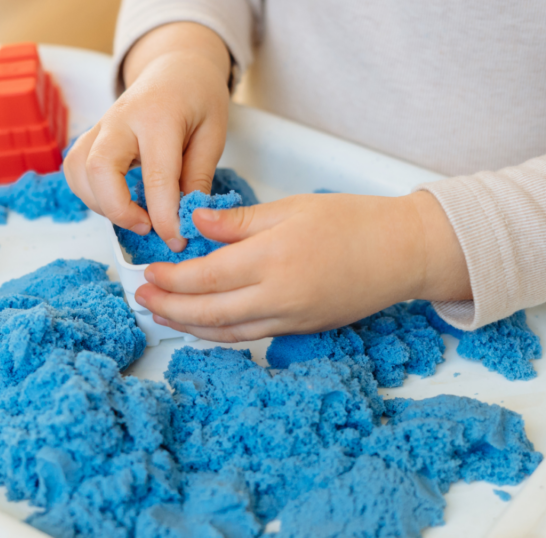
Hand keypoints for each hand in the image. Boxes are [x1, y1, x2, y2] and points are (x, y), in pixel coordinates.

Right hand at [63, 22, 230, 251]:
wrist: (175, 69)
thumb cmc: (198, 99)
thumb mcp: (213, 134)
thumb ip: (198, 176)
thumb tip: (188, 218)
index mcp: (159, 116)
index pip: (156, 175)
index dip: (165, 216)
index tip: (177, 240)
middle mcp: (121, 119)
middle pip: (99, 169)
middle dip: (119, 209)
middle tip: (148, 226)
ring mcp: (100, 126)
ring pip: (78, 171)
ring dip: (101, 204)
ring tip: (136, 215)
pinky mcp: (90, 137)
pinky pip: (74, 169)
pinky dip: (89, 194)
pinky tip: (117, 201)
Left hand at [134, 191, 471, 341]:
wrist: (402, 253)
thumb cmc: (352, 222)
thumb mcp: (290, 208)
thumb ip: (238, 220)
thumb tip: (196, 221)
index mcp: (271, 258)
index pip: (204, 276)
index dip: (171, 278)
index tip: (149, 271)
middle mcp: (277, 296)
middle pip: (207, 312)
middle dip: (169, 307)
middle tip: (143, 299)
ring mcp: (290, 319)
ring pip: (226, 332)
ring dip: (189, 326)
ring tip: (163, 316)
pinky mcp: (301, 330)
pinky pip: (250, 337)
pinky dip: (220, 334)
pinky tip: (204, 326)